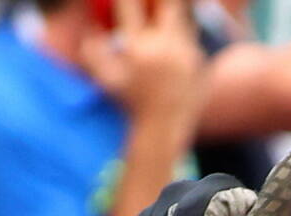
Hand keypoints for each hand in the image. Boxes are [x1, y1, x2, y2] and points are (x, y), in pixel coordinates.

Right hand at [81, 0, 206, 124]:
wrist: (163, 127)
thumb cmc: (130, 104)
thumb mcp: (105, 79)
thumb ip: (92, 52)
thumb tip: (91, 27)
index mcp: (138, 48)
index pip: (129, 7)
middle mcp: (164, 47)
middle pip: (168, 5)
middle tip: (155, 0)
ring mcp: (185, 54)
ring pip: (185, 18)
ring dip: (175, 11)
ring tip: (166, 11)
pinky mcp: (200, 62)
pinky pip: (193, 38)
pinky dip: (184, 31)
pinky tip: (177, 36)